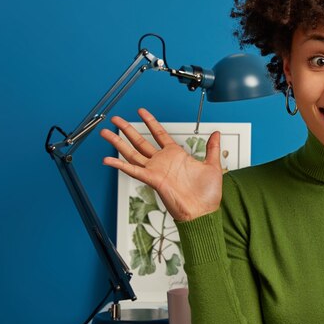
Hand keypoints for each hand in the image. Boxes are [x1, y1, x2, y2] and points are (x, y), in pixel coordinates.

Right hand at [101, 108, 223, 221]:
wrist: (203, 212)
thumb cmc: (207, 194)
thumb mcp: (213, 166)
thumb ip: (212, 148)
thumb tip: (217, 133)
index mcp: (176, 155)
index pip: (159, 134)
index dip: (150, 122)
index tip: (141, 112)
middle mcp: (163, 161)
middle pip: (140, 141)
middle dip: (127, 129)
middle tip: (116, 119)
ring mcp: (156, 170)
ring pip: (132, 153)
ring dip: (118, 143)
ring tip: (106, 133)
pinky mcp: (152, 180)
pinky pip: (133, 170)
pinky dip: (120, 165)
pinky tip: (108, 159)